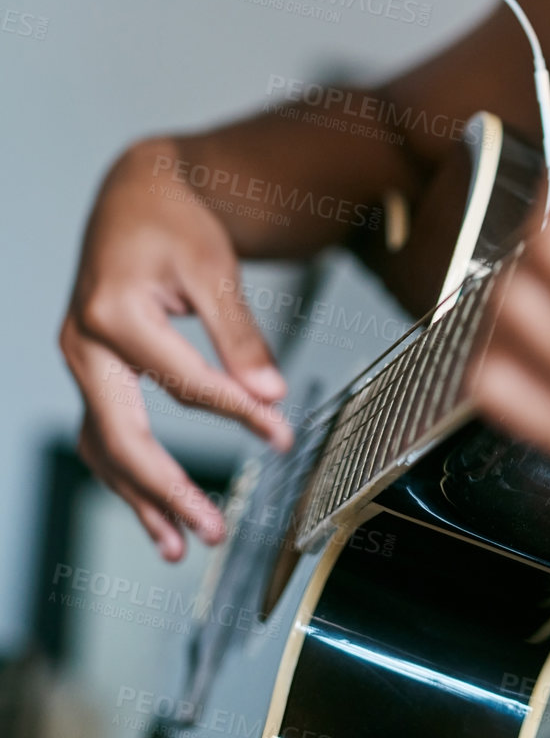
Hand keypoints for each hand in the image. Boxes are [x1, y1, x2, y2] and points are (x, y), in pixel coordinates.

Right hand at [60, 136, 292, 559]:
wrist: (134, 192)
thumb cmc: (174, 223)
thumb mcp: (215, 267)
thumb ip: (239, 334)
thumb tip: (271, 394)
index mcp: (115, 314)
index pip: (185, 385)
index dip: (238, 414)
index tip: (282, 435)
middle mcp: (84, 344)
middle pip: (124, 437)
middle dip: (168, 491)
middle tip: (214, 530)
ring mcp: (80, 359)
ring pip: (102, 445)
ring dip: (139, 498)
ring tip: (178, 545)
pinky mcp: (89, 366)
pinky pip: (101, 431)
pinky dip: (126, 472)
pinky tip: (154, 505)